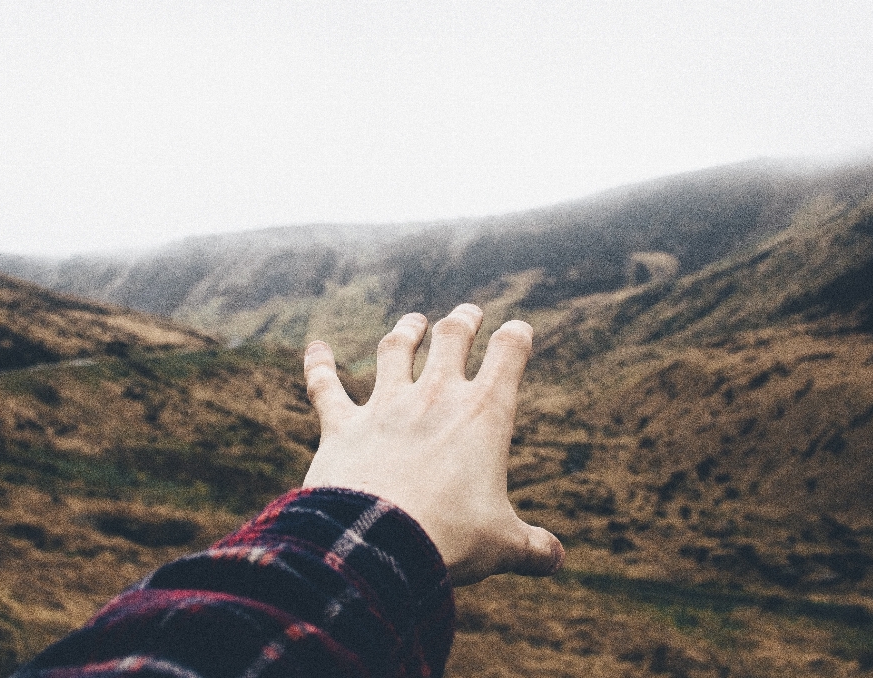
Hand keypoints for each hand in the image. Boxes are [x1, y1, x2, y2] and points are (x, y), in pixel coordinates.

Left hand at [302, 303, 563, 585]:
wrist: (376, 544)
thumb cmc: (449, 539)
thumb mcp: (502, 545)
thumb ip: (532, 547)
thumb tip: (556, 559)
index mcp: (484, 414)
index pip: (509, 354)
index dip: (517, 336)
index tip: (519, 329)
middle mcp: (434, 397)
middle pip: (452, 338)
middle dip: (463, 320)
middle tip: (469, 312)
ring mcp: (385, 406)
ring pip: (395, 350)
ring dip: (405, 331)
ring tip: (413, 321)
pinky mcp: (342, 425)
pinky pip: (326, 385)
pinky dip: (319, 365)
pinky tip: (316, 348)